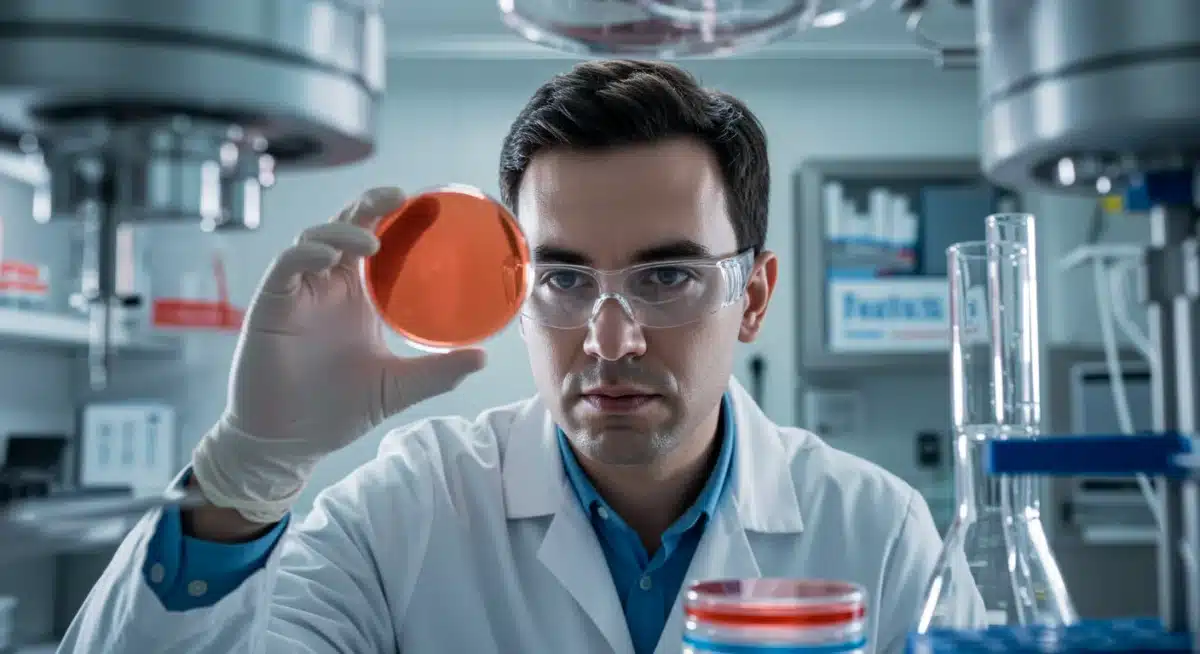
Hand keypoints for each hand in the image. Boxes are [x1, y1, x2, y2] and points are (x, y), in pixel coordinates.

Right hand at [191, 187, 484, 522]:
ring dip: (343, 229)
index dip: (396, 218)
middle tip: (401, 196)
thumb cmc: (338, 411)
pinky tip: (329, 258)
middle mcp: (328, 286)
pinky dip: (306, 254)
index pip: (377, 242)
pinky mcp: (271, 306)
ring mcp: (298, 294)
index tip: (428, 204)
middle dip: (370, 204)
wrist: (288, 443)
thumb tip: (484, 357)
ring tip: (373, 239)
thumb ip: (438, 371)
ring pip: (316, 238)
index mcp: (358, 297)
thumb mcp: (398, 387)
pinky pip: (286, 266)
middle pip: (347, 227)